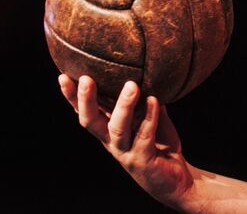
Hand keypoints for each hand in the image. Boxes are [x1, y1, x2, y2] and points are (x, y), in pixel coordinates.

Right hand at [58, 74, 195, 208]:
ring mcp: (125, 152)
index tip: (63, 77)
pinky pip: (144, 135)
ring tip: (132, 85)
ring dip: (123, 105)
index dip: (72, 97)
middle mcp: (112, 142)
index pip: (86, 112)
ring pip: (117, 128)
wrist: (176, 179)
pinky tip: (154, 100)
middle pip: (91, 122)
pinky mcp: (142, 159)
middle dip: (86, 101)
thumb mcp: (152, 120)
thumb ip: (146, 101)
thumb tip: (148, 74)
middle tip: (86, 79)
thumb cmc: (160, 146)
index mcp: (108, 132)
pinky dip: (150, 116)